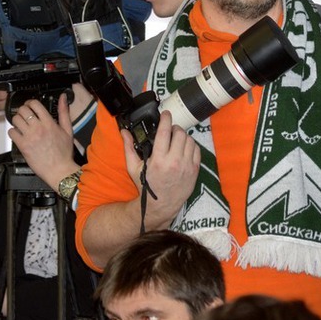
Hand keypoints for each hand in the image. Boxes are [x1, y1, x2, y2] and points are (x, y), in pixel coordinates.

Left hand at [8, 95, 77, 188]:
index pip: (35, 105)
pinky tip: (18, 134)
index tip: (30, 105)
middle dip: (22, 110)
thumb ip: (64, 112)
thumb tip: (63, 98)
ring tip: (21, 124)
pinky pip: (12, 133)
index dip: (30, 102)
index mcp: (49, 123)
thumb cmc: (64, 152)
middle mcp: (38, 128)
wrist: (59, 169)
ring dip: (17, 120)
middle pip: (23, 110)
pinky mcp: (23, 146)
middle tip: (24, 114)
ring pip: (16, 120)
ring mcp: (29, 137)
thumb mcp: (68, 130)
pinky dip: (13, 131)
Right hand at [122, 111, 200, 226]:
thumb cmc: (147, 186)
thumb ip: (129, 148)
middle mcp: (174, 161)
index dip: (166, 119)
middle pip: (180, 133)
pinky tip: (184, 148)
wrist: (161, 205)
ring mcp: (186, 166)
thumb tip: (124, 132)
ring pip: (189, 140)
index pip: (165, 132)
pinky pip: (197, 150)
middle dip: (174, 128)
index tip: (166, 113)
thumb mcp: (134, 168)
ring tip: (176, 140)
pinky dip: (191, 145)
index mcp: (159, 160)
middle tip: (170, 130)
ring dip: (183, 136)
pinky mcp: (195, 170)